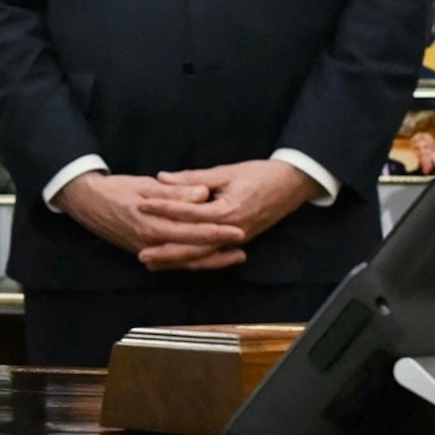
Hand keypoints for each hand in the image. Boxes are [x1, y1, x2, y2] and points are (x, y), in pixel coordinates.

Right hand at [57, 171, 249, 273]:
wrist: (86, 202)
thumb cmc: (115, 189)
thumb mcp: (145, 185)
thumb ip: (175, 192)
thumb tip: (202, 194)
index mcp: (152, 225)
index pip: (192, 231)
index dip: (217, 232)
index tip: (239, 229)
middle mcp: (151, 244)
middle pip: (192, 252)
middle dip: (219, 251)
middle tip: (243, 247)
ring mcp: (147, 251)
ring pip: (185, 261)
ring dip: (211, 261)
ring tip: (235, 257)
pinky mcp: (145, 252)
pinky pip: (174, 262)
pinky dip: (193, 261)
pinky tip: (208, 259)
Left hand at [147, 159, 320, 246]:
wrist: (294, 184)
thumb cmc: (261, 174)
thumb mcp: (226, 172)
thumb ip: (193, 178)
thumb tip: (162, 178)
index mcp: (227, 210)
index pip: (188, 213)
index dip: (163, 208)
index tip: (141, 205)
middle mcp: (232, 230)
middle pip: (194, 246)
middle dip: (166, 251)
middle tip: (141, 254)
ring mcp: (236, 239)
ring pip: (202, 255)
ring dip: (176, 260)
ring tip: (152, 262)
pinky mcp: (238, 241)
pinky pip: (212, 254)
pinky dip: (193, 258)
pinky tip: (176, 261)